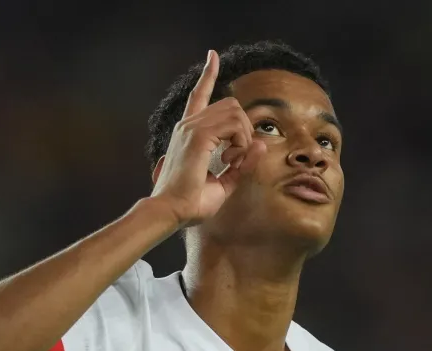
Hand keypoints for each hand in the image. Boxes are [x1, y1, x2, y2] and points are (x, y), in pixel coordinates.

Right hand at [150, 50, 266, 227]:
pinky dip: (241, 145)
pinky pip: (235, 127)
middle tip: (236, 158)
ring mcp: (192, 128)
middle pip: (231, 105)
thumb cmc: (191, 203)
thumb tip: (260, 145)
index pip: (199, 95)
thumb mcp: (224, 183)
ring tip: (231, 162)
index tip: (212, 55)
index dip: (208, 74)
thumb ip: (241, 165)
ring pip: (235, 113)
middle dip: (245, 130)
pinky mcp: (198, 136)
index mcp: (190, 132)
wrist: (171, 212)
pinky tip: (228, 161)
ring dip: (243, 139)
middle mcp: (189, 125)